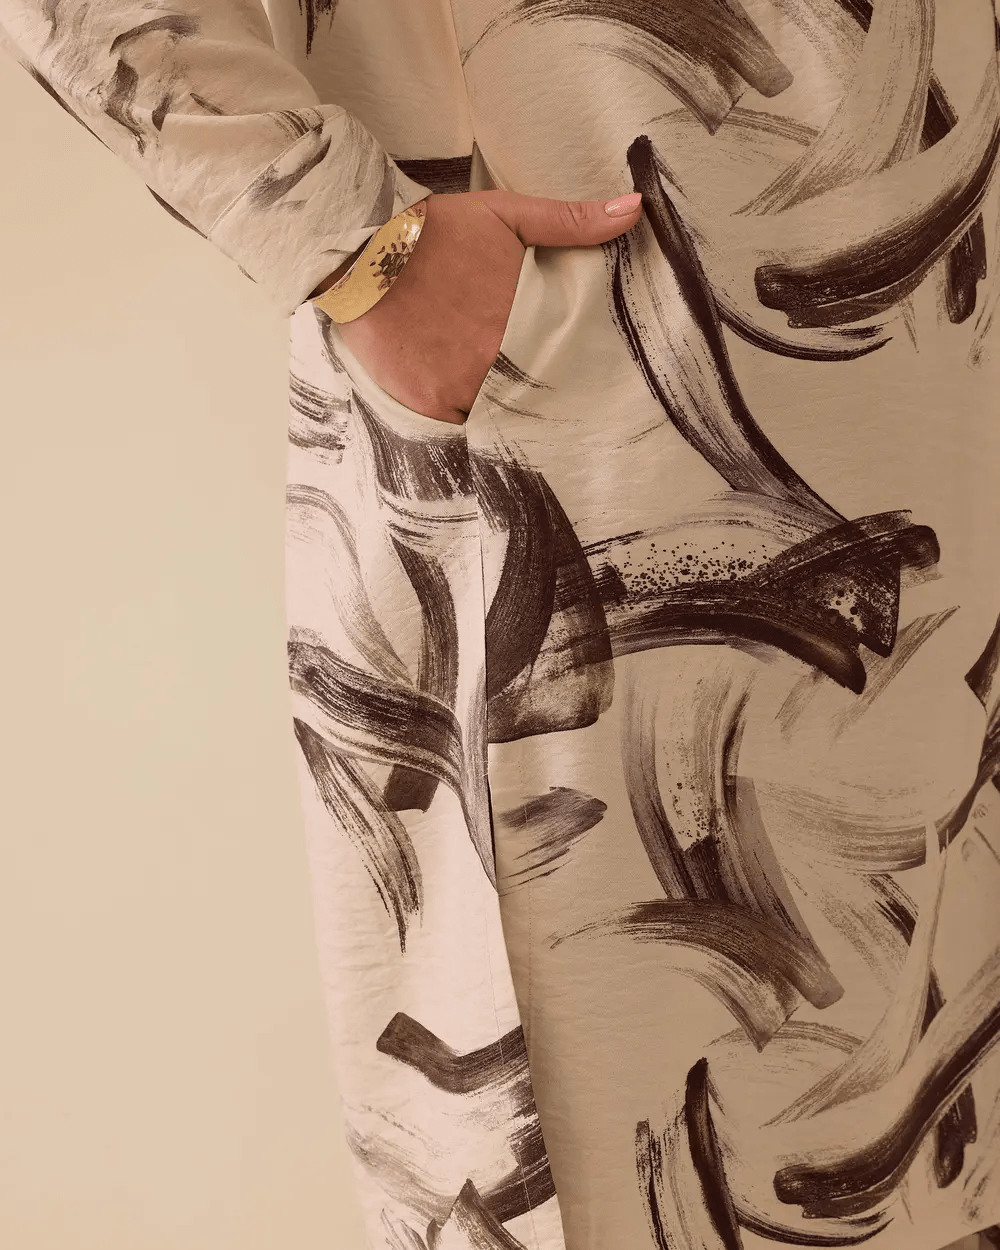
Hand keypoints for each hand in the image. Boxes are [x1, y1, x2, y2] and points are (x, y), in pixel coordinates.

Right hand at [318, 189, 643, 424]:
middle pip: (529, 398)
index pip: (562, 369)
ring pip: (494, 417)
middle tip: (544, 401)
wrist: (361, 250)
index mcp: (523, 325)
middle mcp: (494, 364)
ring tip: (505, 408)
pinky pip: (456, 429)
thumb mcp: (508, 216)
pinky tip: (466, 412)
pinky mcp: (425, 403)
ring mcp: (458, 388)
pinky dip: (462, 423)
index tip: (572, 382)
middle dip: (534, 398)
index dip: (566, 377)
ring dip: (499, 413)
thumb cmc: (436, 231)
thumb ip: (571, 222)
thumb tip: (634, 209)